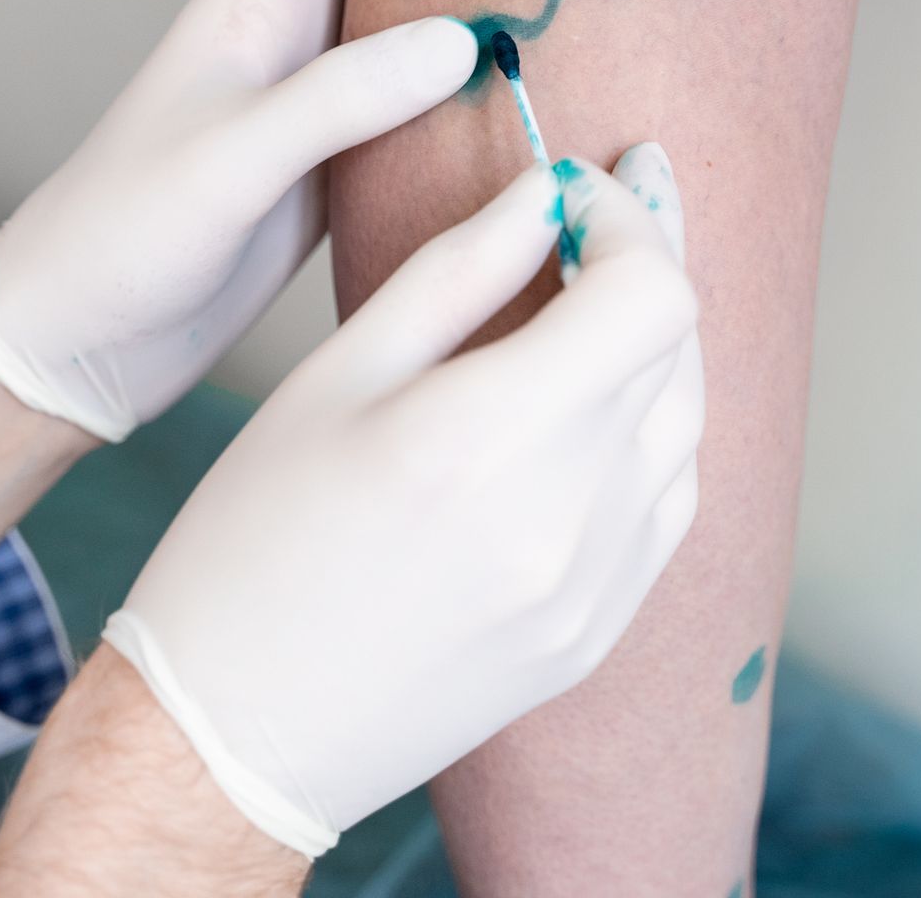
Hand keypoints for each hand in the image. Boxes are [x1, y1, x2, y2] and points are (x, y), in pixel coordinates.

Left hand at [0, 0, 476, 441]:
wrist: (84, 336)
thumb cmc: (124, 232)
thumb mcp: (231, 158)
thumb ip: (339, 97)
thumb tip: (462, 38)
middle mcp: (297, 30)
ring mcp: (323, 97)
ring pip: (416, 9)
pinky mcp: (340, 164)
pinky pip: (423, 102)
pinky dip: (473, 85)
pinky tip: (534, 82)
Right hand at [102, 145, 704, 855]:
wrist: (234, 731)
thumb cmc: (250, 541)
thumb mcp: (332, 381)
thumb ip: (454, 275)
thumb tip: (544, 196)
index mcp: (482, 437)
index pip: (648, 296)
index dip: (631, 220)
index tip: (579, 189)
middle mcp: (564, 518)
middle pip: (679, 351)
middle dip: (648, 261)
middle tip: (599, 211)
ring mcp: (591, 591)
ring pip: (686, 428)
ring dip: (653, 349)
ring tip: (594, 302)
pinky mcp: (594, 638)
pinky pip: (667, 509)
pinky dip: (649, 436)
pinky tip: (593, 408)